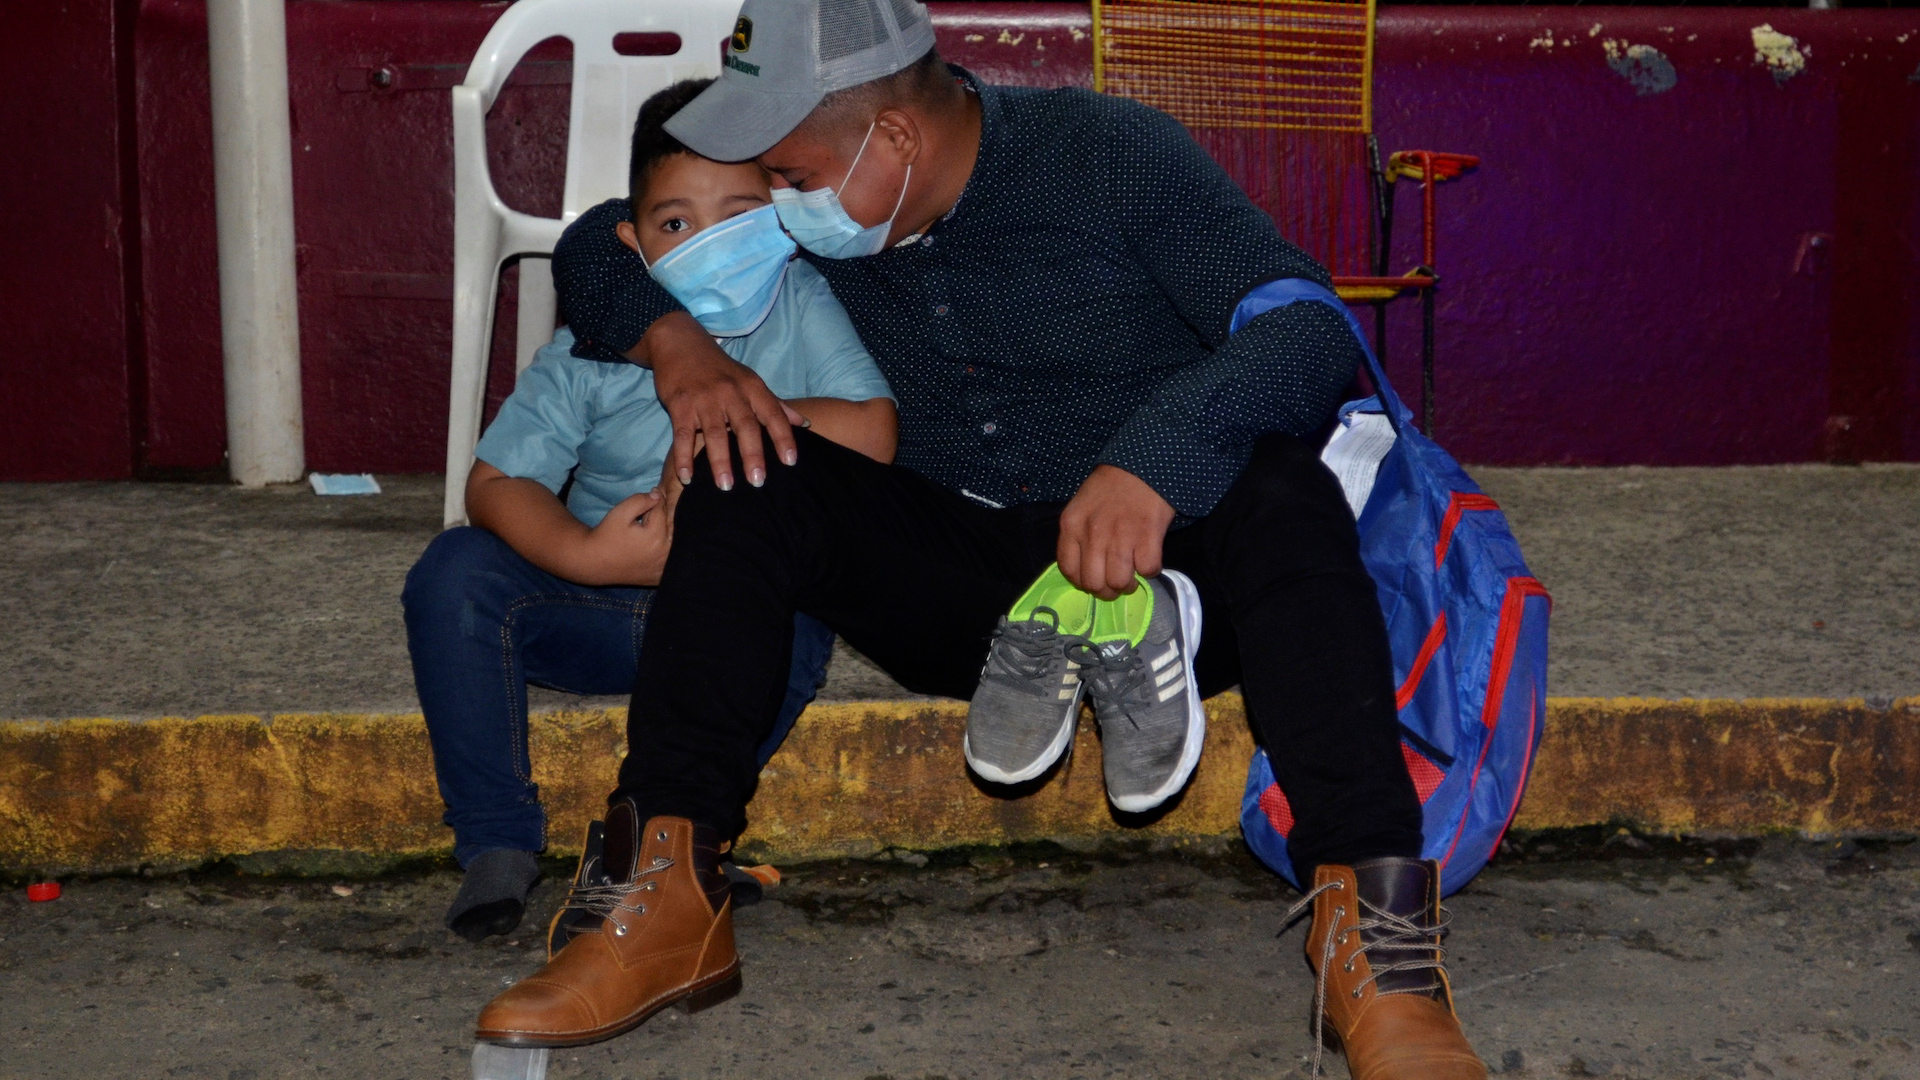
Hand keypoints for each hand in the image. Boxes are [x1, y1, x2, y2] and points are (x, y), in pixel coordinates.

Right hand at [576, 489, 671, 585]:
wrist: (594, 562)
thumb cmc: (606, 535)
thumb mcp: (620, 512)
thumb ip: (641, 500)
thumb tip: (658, 495)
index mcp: (656, 536)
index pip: (662, 510)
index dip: (656, 500)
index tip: (651, 495)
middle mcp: (663, 554)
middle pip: (671, 526)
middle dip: (663, 516)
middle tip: (648, 514)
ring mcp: (662, 568)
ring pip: (673, 543)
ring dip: (667, 533)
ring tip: (649, 529)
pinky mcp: (658, 577)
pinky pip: (669, 559)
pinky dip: (666, 551)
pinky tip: (652, 546)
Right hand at [639, 312, 806, 490]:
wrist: (681, 344)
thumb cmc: (720, 369)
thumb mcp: (750, 380)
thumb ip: (775, 404)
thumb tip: (804, 423)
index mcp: (752, 387)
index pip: (773, 414)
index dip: (783, 437)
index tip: (791, 462)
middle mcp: (731, 392)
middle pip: (745, 426)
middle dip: (753, 454)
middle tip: (758, 482)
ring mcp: (704, 398)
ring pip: (714, 432)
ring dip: (720, 461)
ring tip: (726, 486)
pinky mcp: (680, 404)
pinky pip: (682, 435)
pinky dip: (683, 457)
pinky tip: (687, 478)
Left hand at [1056, 465, 1176, 599]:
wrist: (1141, 464)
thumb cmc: (1110, 486)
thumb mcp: (1081, 506)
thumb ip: (1078, 535)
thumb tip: (1087, 568)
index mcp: (1072, 525)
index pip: (1069, 571)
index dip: (1083, 582)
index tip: (1095, 580)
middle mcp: (1093, 534)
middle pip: (1094, 583)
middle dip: (1107, 591)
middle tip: (1116, 583)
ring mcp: (1121, 536)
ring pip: (1119, 582)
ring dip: (1128, 584)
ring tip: (1134, 574)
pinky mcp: (1148, 535)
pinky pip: (1148, 570)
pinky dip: (1151, 570)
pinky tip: (1149, 558)